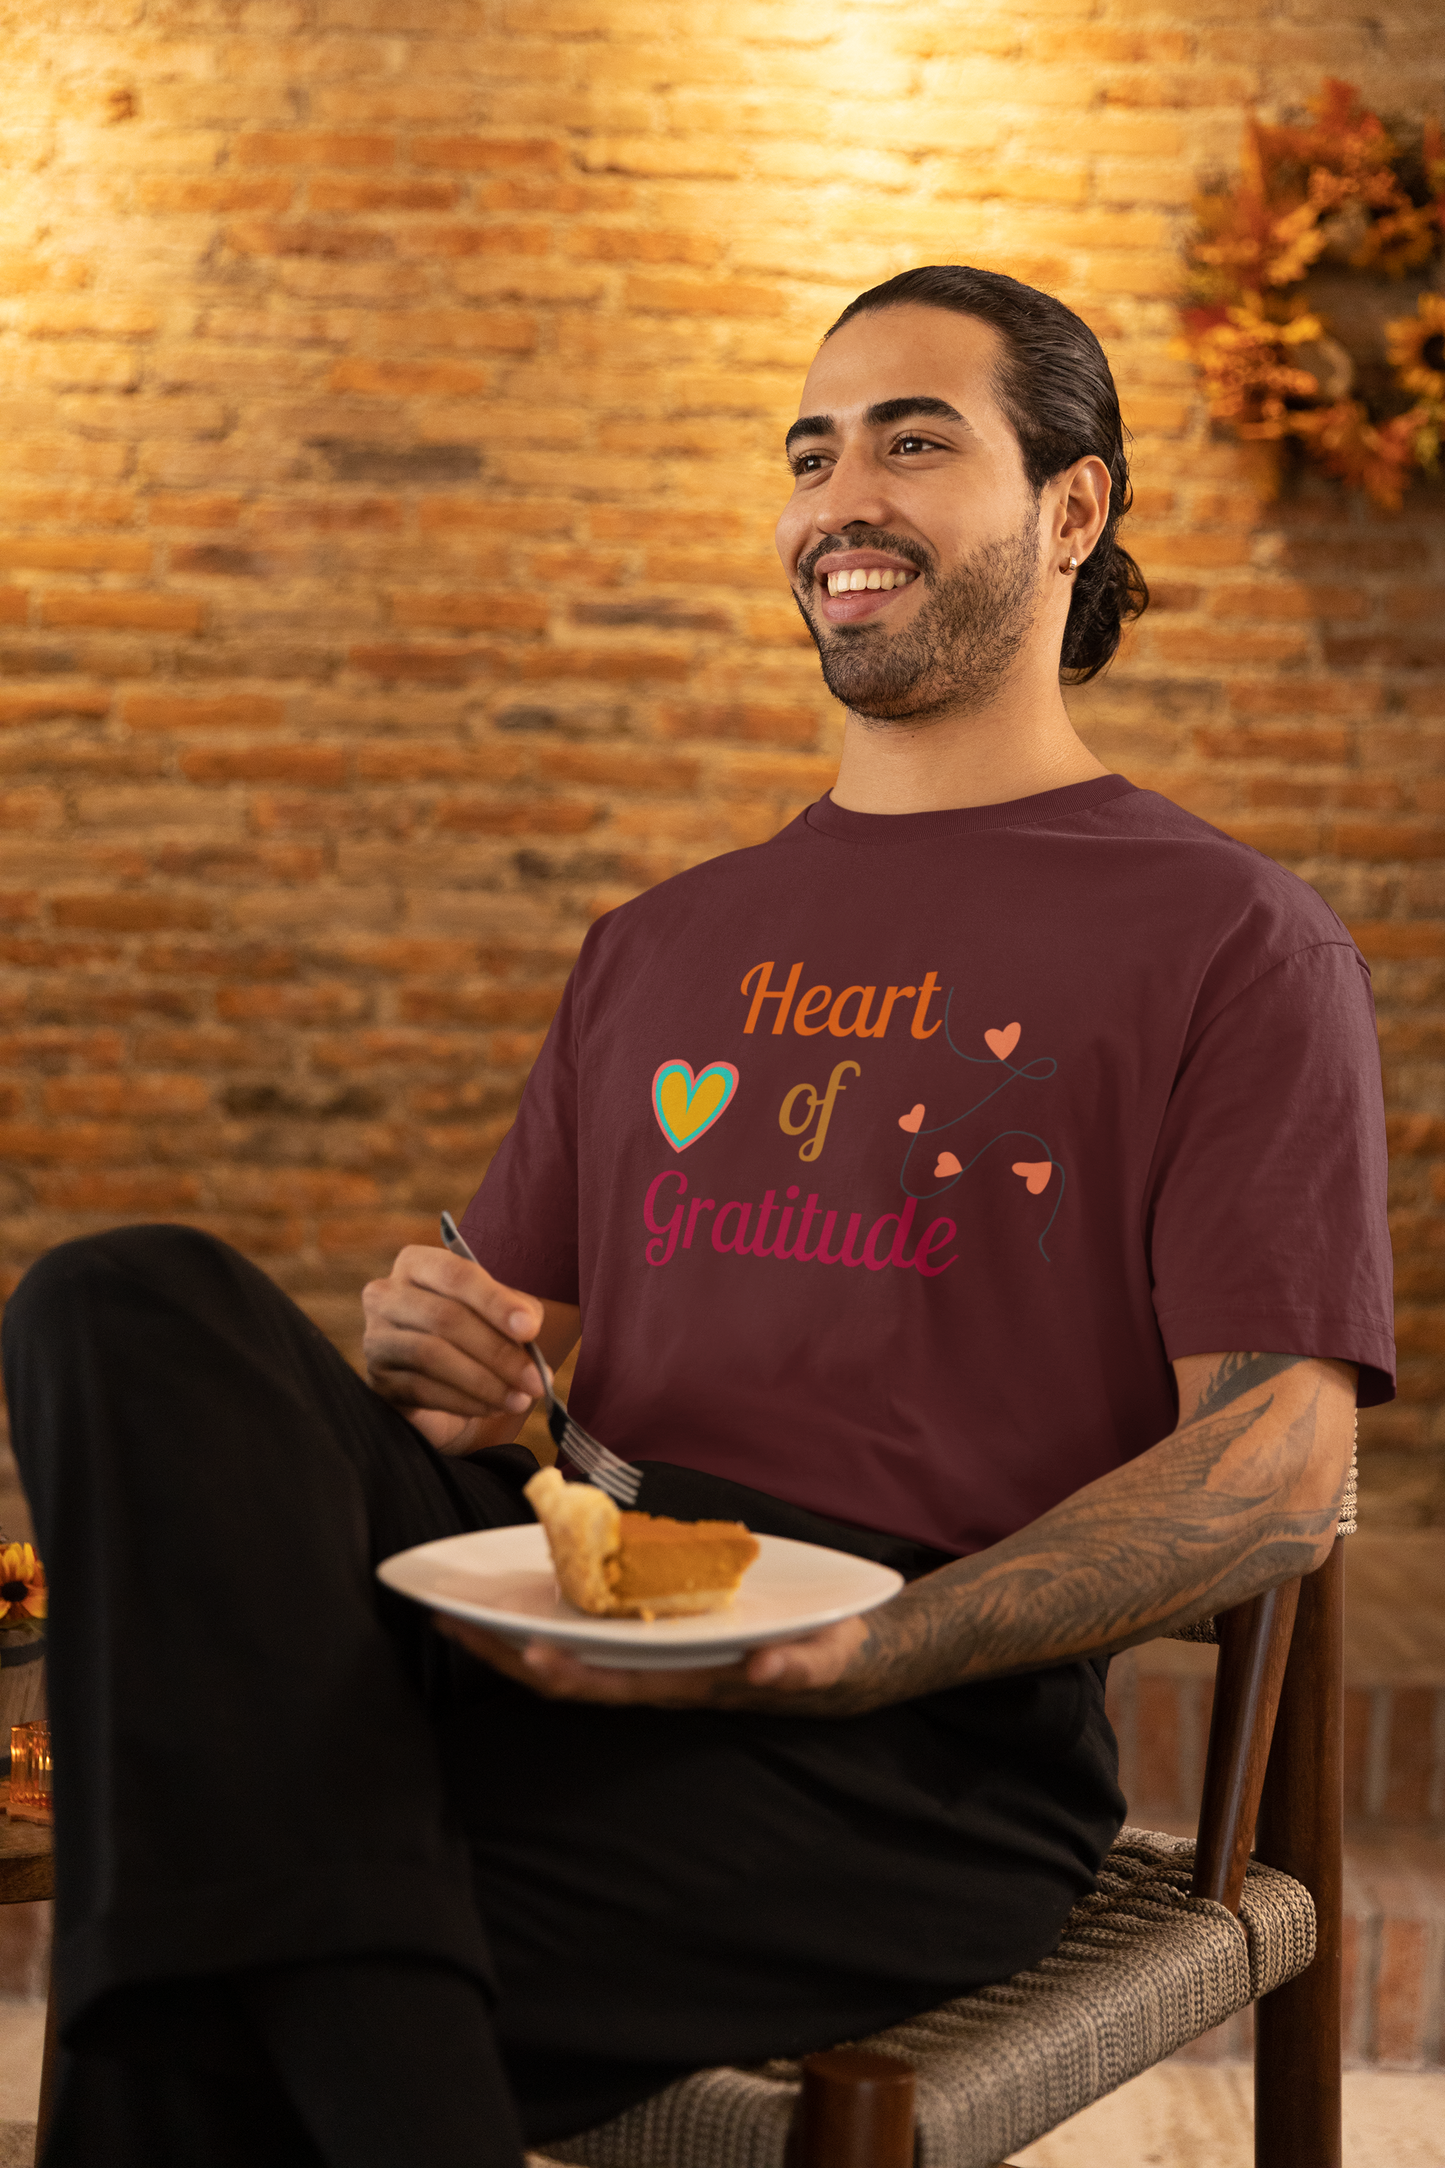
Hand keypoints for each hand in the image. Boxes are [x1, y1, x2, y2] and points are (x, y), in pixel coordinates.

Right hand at [362, 1245, 547, 1454]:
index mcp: (418, 1264)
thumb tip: (528, 1325)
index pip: (456, 1274)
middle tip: (536, 1378)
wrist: (442, 1383)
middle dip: (498, 1351)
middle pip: (445, 1317)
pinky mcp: (377, 1380)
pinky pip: (422, 1390)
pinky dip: (464, 1401)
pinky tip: (492, 1407)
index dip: (495, 1301)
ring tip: (519, 1398)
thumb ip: (515, 1311)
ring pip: (431, 1355)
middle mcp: (386, 1294)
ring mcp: (376, 1338)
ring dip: (484, 1381)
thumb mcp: (498, 1314)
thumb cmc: (474, 1335)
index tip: (530, 1328)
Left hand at [432, 1611, 872, 1711]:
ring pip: (565, 1654)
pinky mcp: (651, 1635)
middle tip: (444, 1621)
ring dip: (508, 1638)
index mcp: (690, 1684)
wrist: (840, 1655)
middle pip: (567, 1675)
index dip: (567, 1676)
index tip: (526, 1654)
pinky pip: (584, 1631)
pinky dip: (543, 1616)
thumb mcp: (824, 1659)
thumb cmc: (828, 1656)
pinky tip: (510, 1593)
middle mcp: (657, 1676)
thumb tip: (763, 1670)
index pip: (614, 1687)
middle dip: (504, 1654)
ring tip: (454, 1609)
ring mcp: (649, 1657)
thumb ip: (796, 1667)